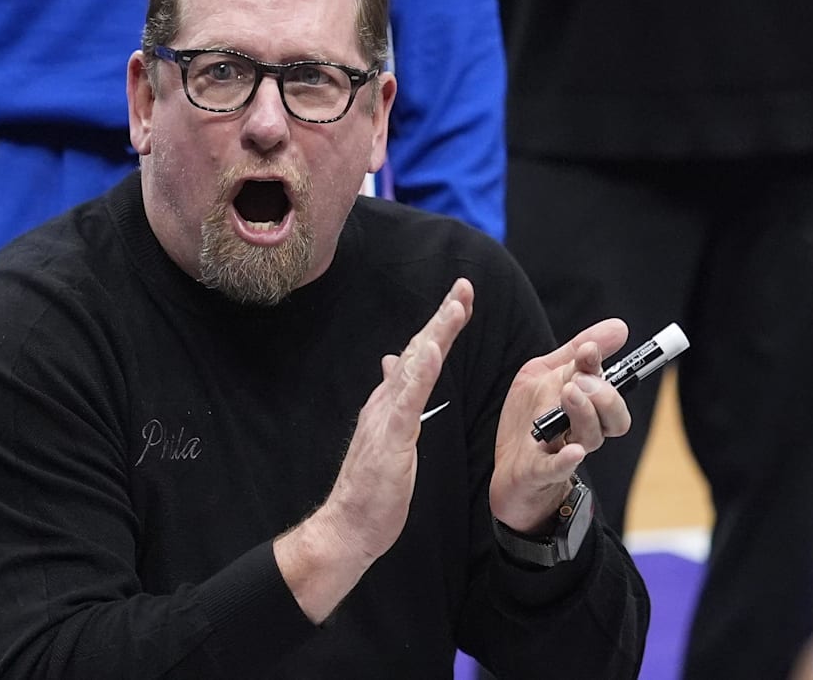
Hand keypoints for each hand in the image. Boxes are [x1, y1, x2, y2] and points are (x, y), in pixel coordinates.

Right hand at [275, 278, 473, 621]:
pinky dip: (421, 370)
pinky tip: (434, 349)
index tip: (460, 300)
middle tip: (465, 287)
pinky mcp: (390, 437)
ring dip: (437, 333)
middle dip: (443, 317)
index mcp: (390, 403)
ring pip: (416, 367)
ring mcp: (386, 418)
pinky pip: (408, 399)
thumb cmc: (371, 490)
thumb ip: (395, 400)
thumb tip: (396, 363)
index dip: (440, 327)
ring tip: (455, 306)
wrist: (348, 525)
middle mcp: (386, 402)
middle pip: (419, 351)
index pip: (420, 357)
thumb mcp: (391, 437)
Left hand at [490, 319, 630, 532]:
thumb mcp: (544, 375)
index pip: (613, 390)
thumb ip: (576, 352)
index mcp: (586, 406)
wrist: (506, 471)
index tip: (588, 350)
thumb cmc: (527, 421)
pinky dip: (567, 460)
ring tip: (569, 394)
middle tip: (581, 380)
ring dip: (585, 414)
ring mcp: (562, 451)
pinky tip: (573, 450)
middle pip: (614, 419)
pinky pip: (558, 468)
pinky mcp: (540, 471)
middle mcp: (582, 430)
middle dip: (603, 396)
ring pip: (590, 438)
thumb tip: (620, 327)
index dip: (605, 370)